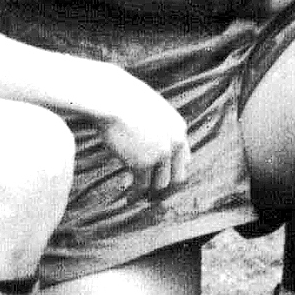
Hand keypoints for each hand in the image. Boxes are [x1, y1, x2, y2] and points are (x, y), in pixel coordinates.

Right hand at [98, 72, 192, 202]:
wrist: (110, 97)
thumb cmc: (123, 98)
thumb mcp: (150, 109)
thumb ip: (156, 127)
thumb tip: (147, 141)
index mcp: (179, 128)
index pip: (184, 159)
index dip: (172, 171)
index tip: (160, 178)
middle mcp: (175, 143)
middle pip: (177, 177)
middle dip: (164, 187)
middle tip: (151, 194)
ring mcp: (161, 154)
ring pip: (160, 185)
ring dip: (148, 192)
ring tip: (136, 196)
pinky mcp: (143, 163)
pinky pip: (141, 186)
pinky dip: (134, 195)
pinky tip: (127, 197)